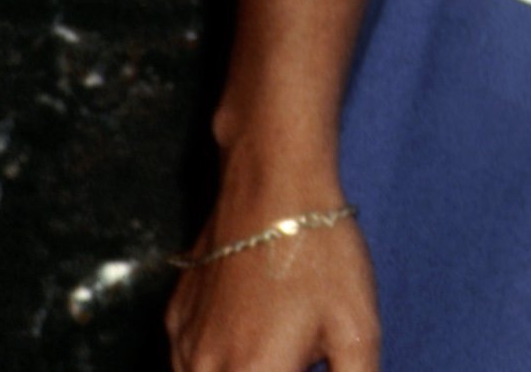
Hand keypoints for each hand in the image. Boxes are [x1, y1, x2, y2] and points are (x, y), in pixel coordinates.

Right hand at [164, 208, 379, 371]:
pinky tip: (248, 336)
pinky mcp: (174, 318)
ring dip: (237, 371)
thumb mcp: (356, 329)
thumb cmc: (319, 253)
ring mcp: (182, 346)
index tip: (305, 364)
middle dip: (268, 370)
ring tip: (274, 348)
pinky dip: (213, 363)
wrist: (272, 178)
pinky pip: (187, 363)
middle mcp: (203, 371)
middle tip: (293, 355)